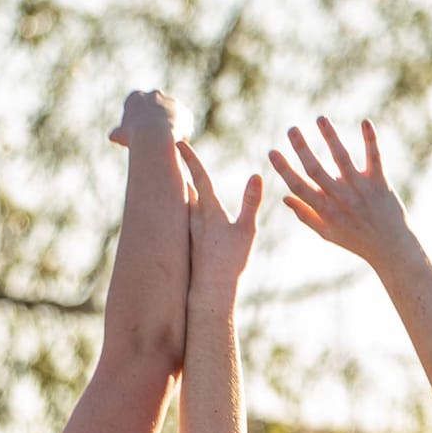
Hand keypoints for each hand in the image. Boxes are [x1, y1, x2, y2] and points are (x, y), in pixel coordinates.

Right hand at [111, 87, 180, 150]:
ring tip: (166, 145)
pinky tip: (177, 146)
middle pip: (155, 109)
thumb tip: (113, 135)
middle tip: (154, 139)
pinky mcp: (185, 113)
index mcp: (135, 97)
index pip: (136, 108)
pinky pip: (184, 126)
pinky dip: (181, 135)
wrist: (154, 135)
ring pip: (171, 117)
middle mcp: (154, 95)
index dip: (137, 123)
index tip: (138, 135)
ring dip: (170, 128)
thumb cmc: (134, 136)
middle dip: (155, 122)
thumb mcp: (122, 135)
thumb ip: (118, 133)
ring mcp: (171, 102)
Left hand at [181, 141, 261, 296]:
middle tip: (174, 152)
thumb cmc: (231, 261)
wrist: (211, 289)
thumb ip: (251, 202)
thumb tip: (257, 175)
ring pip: (182, 201)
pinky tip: (179, 207)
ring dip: (180, 187)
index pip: (198, 177)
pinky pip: (181, 217)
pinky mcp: (188, 241)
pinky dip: (180, 206)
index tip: (179, 142)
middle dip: (181, 169)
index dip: (190, 159)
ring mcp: (189, 229)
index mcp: (209, 210)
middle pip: (185, 185)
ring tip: (175, 175)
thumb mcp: (247, 230)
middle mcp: (194, 217)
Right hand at [265, 116, 411, 268]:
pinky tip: (365, 122)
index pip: (298, 187)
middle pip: (316, 170)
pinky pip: (374, 157)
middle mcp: (341, 198)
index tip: (272, 151)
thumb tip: (284, 198)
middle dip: (301, 148)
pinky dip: (370, 139)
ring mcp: (361, 189)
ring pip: (342, 158)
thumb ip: (306, 215)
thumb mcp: (328, 233)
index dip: (284, 169)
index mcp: (325, 211)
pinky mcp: (380, 182)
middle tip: (291, 129)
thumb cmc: (357, 240)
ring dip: (330, 136)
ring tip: (320, 118)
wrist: (392, 248)